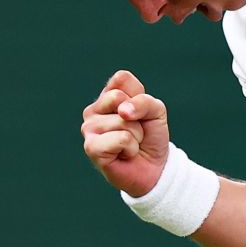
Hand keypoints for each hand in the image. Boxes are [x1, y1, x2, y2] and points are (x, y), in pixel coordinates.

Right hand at [80, 70, 170, 195]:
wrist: (154, 167)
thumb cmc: (151, 136)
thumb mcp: (156, 111)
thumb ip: (144, 102)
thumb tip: (122, 111)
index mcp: (106, 96)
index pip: (121, 79)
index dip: (139, 96)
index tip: (140, 113)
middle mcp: (92, 111)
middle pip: (119, 98)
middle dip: (138, 117)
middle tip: (136, 132)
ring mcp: (88, 129)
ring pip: (122, 121)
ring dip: (136, 136)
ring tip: (130, 144)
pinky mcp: (91, 147)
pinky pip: (121, 138)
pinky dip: (131, 148)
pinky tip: (124, 154)